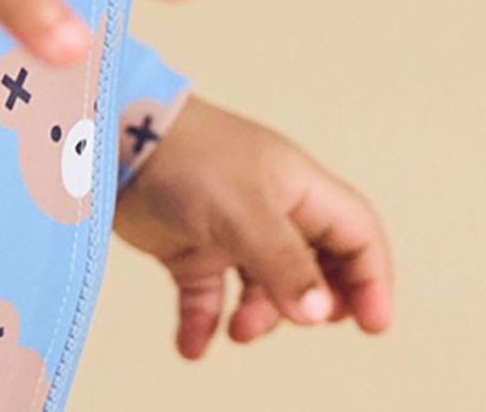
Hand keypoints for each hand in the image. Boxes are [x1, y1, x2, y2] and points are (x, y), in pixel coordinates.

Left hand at [113, 93, 392, 356]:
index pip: (355, 232)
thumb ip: (284, 262)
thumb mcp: (244, 210)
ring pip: (265, 288)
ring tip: (238, 330)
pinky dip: (204, 323)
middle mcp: (270, 208)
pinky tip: (192, 345)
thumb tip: (320, 313)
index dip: (371, 277)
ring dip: (259, 317)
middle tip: (303, 321)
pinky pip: (208, 296)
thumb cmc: (187, 157)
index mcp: (297, 187)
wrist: (113, 140)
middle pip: (318, 264)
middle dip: (317, 301)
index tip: (372, 325)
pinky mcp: (190, 246)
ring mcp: (229, 228)